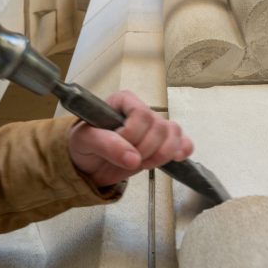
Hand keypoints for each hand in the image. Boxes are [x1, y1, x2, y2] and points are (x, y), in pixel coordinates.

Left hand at [67, 90, 193, 187]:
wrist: (89, 165)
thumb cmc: (84, 145)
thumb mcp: (85, 141)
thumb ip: (106, 145)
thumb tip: (133, 158)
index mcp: (122, 101)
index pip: (141, 112)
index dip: (133, 134)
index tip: (119, 147)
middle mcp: (141, 111)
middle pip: (159, 126)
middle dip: (145, 149)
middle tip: (128, 160)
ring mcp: (154, 127)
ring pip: (173, 133)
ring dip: (161, 154)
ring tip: (142, 164)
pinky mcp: (163, 144)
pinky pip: (183, 142)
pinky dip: (182, 151)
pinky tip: (175, 159)